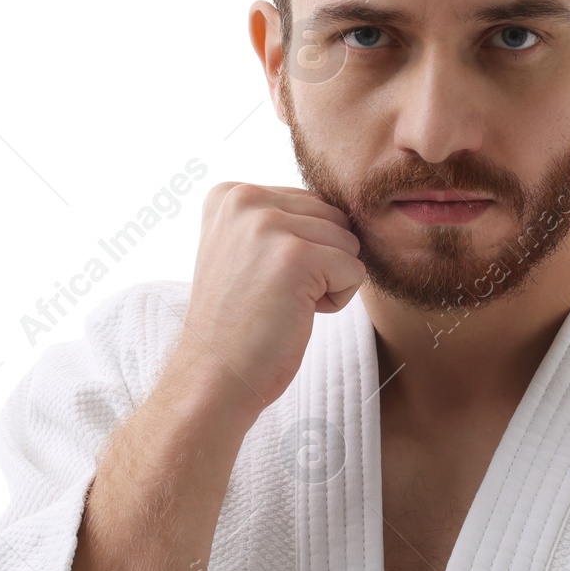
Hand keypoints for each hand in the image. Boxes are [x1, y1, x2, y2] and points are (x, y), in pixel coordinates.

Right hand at [168, 182, 364, 414]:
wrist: (214, 377)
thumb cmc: (239, 322)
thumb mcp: (245, 249)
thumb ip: (281, 218)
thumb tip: (344, 210)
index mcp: (230, 193)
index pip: (311, 204)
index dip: (301, 250)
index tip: (259, 279)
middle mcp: (244, 198)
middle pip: (334, 218)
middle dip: (320, 262)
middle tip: (273, 295)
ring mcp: (268, 224)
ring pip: (348, 243)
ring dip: (328, 281)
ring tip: (281, 303)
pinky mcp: (297, 255)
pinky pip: (355, 270)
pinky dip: (336, 301)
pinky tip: (294, 314)